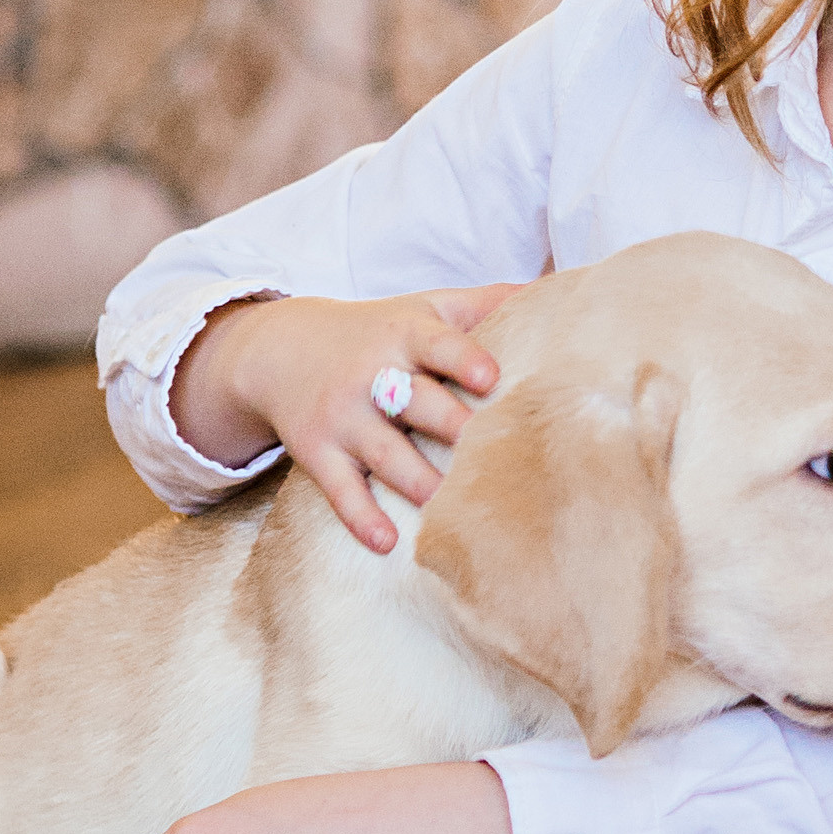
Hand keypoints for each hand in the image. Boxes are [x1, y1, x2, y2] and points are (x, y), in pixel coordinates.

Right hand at [174, 284, 527, 549]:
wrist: (279, 350)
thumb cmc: (375, 330)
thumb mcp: (424, 307)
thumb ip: (485, 303)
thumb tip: (553, 291)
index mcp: (406, 335)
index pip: (437, 343)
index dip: (463, 359)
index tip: (491, 379)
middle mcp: (372, 373)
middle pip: (415, 402)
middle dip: (450, 428)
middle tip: (486, 454)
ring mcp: (343, 417)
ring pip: (384, 454)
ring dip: (417, 482)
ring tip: (450, 506)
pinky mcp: (318, 453)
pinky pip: (339, 490)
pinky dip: (361, 517)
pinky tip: (387, 541)